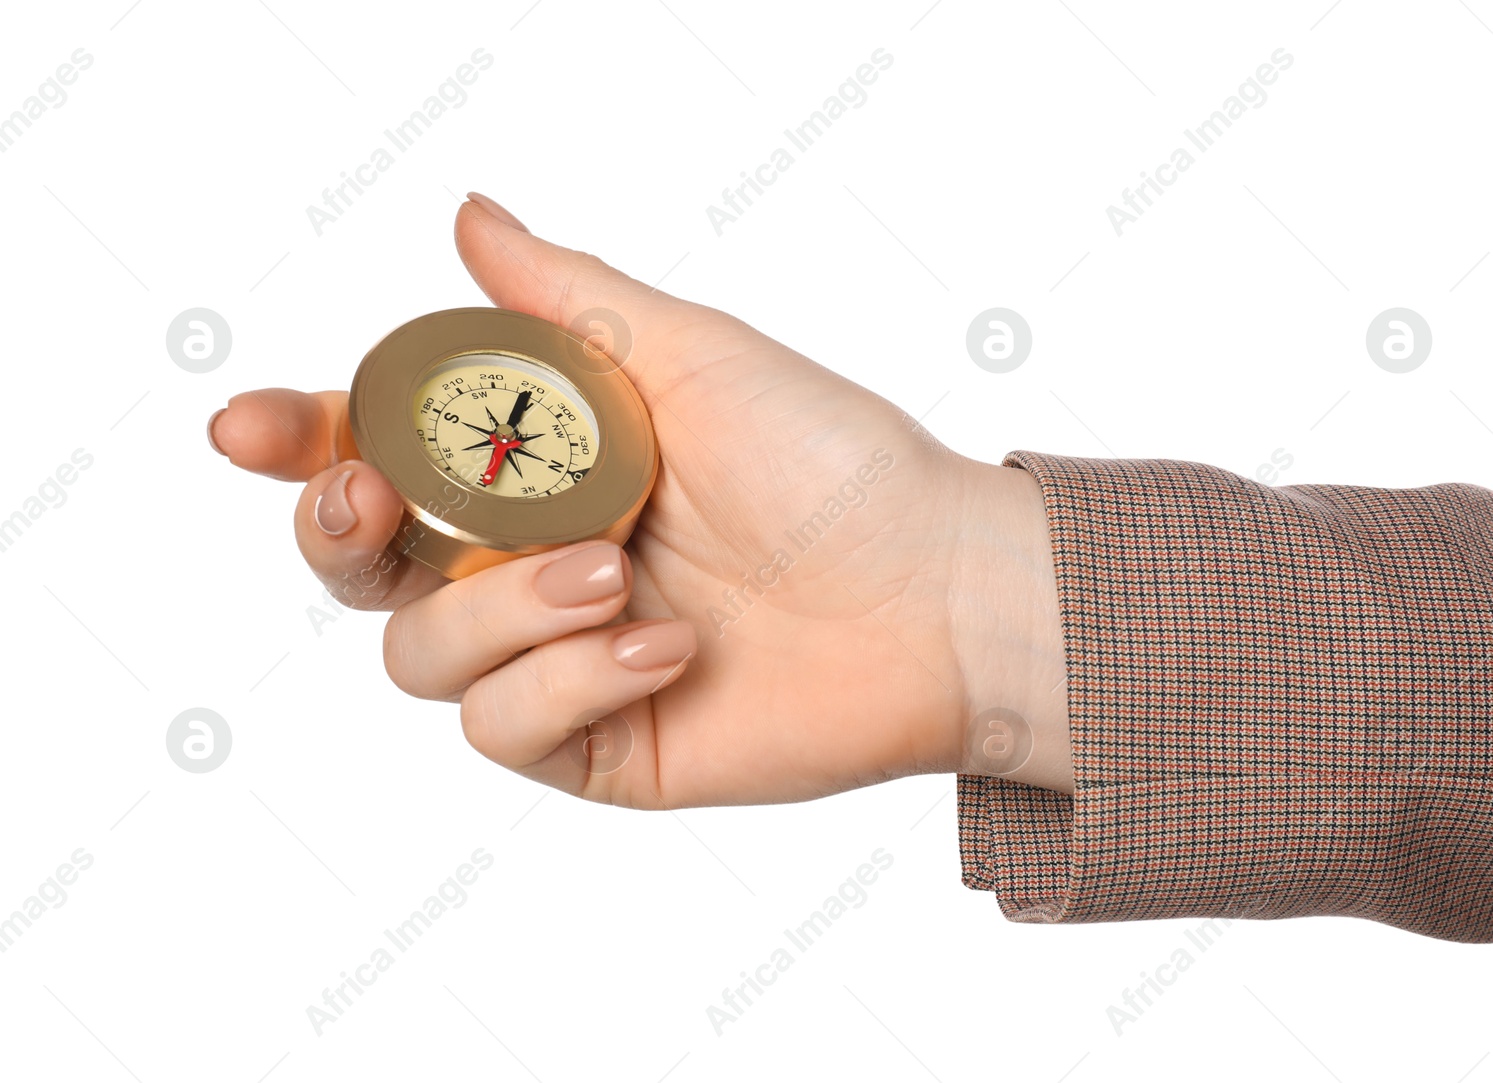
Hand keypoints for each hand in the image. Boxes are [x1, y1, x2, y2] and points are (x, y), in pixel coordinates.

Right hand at [208, 192, 1071, 807]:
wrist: (935, 593)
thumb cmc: (832, 461)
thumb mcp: (690, 354)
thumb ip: (566, 298)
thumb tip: (469, 214)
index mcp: (543, 468)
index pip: (385, 452)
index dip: (304, 440)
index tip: (246, 424)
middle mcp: (533, 565)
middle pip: (365, 571)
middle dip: (339, 531)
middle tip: (369, 495)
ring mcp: (559, 661)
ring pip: (421, 658)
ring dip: (503, 607)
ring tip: (614, 573)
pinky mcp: (594, 744)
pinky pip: (504, 729)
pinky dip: (572, 679)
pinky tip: (669, 645)